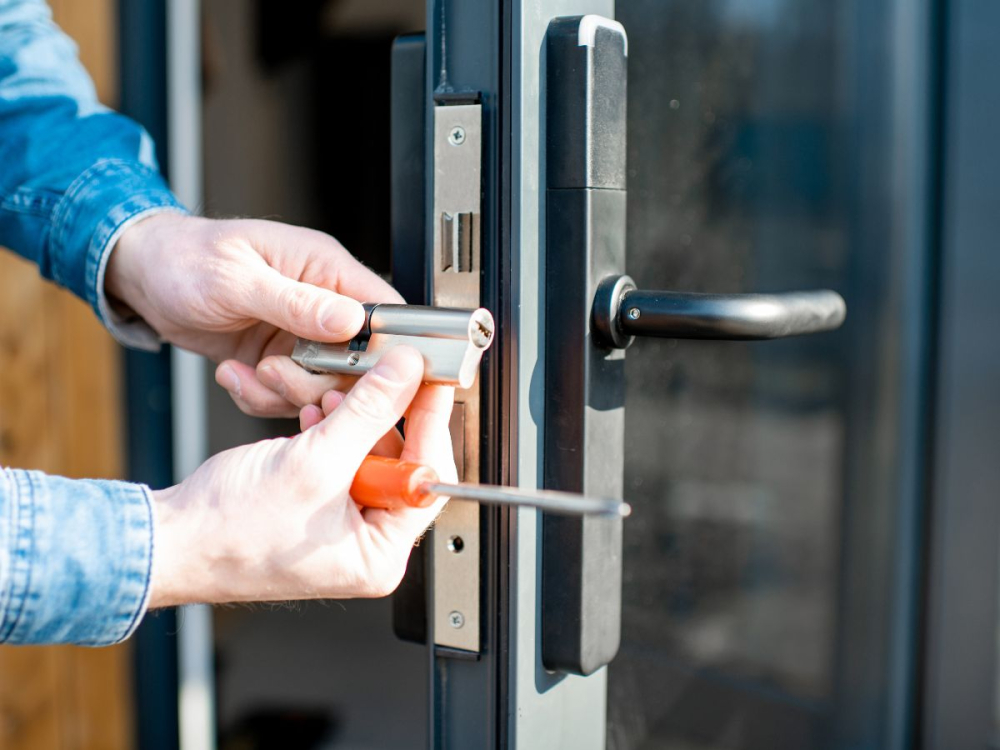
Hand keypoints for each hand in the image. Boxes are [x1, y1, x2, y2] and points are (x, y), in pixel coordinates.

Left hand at [106, 212, 403, 416]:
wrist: (143, 275)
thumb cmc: (184, 257)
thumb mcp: (236, 279)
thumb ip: (297, 302)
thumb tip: (351, 320)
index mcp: (325, 268)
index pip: (384, 311)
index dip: (384, 349)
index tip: (358, 375)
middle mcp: (322, 303)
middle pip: (357, 361)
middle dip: (318, 380)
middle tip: (275, 373)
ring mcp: (301, 335)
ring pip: (323, 386)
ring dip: (283, 392)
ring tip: (247, 373)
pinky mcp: (279, 360)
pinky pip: (288, 395)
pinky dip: (260, 397)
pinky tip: (233, 374)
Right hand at [148, 346, 455, 606]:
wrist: (170, 540)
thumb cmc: (229, 532)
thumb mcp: (315, 461)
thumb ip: (368, 412)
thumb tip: (406, 375)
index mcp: (380, 554)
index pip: (428, 479)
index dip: (430, 423)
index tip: (431, 382)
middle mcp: (367, 544)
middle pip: (402, 462)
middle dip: (381, 416)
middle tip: (381, 377)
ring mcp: (342, 525)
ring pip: (368, 453)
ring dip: (351, 418)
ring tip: (331, 397)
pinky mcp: (318, 505)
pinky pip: (341, 457)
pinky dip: (331, 430)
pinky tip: (315, 415)